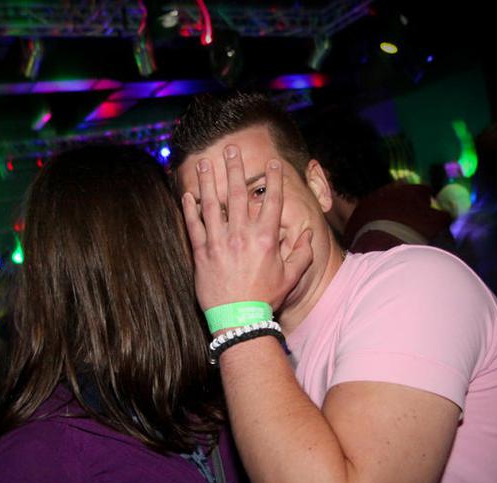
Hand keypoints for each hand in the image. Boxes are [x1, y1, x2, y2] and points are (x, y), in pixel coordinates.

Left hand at [181, 146, 312, 311]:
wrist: (239, 319)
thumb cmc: (265, 298)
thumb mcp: (291, 276)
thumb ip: (302, 254)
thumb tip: (308, 235)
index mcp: (266, 238)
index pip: (271, 201)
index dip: (273, 179)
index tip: (271, 162)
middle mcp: (241, 235)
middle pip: (238, 194)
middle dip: (235, 168)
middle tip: (231, 149)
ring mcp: (219, 242)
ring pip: (212, 204)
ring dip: (208, 181)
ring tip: (205, 163)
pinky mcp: (202, 253)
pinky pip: (194, 225)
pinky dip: (190, 209)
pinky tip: (187, 194)